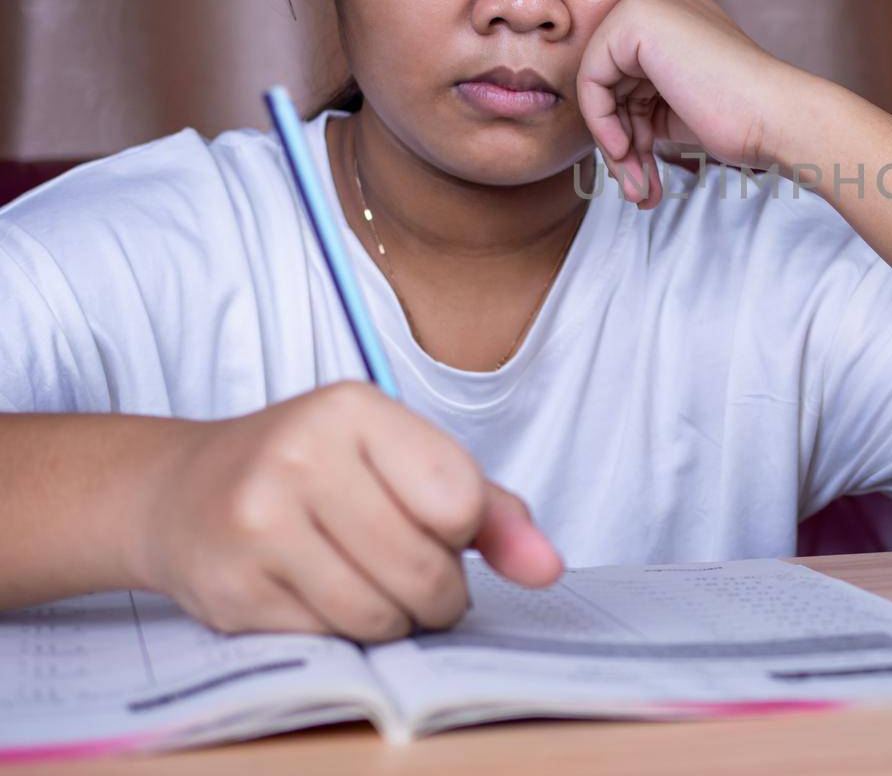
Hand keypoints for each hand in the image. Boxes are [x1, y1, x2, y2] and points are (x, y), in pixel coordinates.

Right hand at [132, 382, 561, 640]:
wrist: (184, 490)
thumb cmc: (318, 471)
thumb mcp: (403, 459)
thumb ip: (491, 510)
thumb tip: (548, 568)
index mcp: (354, 409)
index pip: (457, 500)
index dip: (461, 530)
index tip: (440, 525)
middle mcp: (299, 457)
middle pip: (422, 567)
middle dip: (439, 592)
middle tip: (424, 581)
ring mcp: (257, 524)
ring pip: (378, 614)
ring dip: (398, 620)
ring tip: (380, 589)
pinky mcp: (231, 589)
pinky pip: (329, 641)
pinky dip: (346, 635)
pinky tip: (327, 598)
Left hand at [575, 0, 811, 206]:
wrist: (775, 116)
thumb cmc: (742, 120)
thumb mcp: (678, 108)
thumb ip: (642, 103)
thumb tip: (606, 132)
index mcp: (674, 19)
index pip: (625, 77)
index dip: (630, 129)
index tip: (642, 171)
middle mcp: (658, 2)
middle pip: (609, 82)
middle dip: (621, 141)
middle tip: (636, 189)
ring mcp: (646, 5)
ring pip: (598, 87)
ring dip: (615, 147)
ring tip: (636, 190)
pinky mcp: (634, 19)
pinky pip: (590, 80)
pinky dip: (603, 124)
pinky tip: (627, 153)